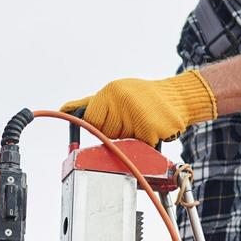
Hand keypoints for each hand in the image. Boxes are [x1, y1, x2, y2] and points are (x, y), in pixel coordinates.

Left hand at [61, 71, 216, 145]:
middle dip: (118, 133)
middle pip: (106, 134)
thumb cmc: (143, 97)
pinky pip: (141, 148)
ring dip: (133, 139)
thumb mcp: (114, 94)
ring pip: (123, 143)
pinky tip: (154, 129)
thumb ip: (89, 104)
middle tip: (132, 120)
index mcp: (111, 92)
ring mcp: (137, 114)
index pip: (91, 121)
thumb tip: (64, 110)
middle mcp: (122, 101)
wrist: (177, 97)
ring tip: (143, 124)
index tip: (112, 122)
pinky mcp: (151, 129)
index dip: (101, 126)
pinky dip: (147, 143)